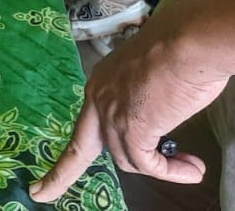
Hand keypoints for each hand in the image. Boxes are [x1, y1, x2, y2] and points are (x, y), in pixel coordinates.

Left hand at [30, 0, 222, 200]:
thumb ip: (145, 97)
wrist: (190, 39)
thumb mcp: (154, 73)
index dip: (66, 154)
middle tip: (41, 194)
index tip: (42, 178)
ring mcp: (113, 114)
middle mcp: (100, 98)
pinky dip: (171, 172)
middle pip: (82, 147)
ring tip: (191, 166)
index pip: (84, 124)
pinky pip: (148, 163)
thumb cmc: (183, 47)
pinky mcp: (133, 127)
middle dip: (60, 175)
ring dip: (160, 167)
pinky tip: (194, 170)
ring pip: (128, 158)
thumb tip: (157, 114)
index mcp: (103, 83)